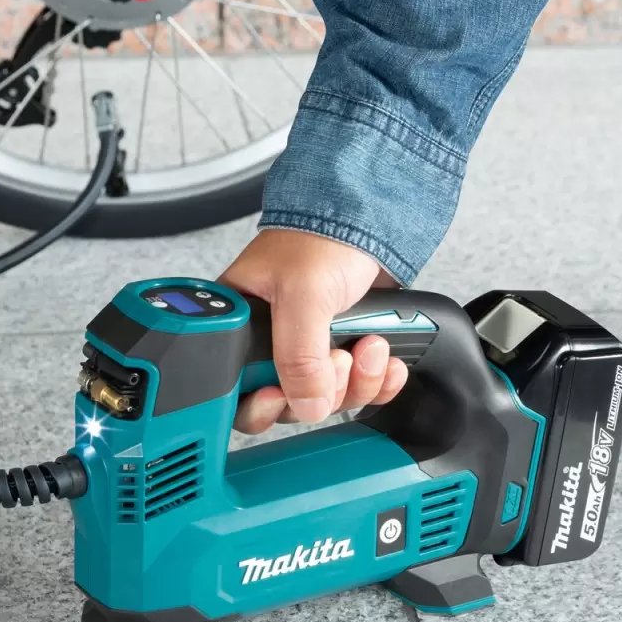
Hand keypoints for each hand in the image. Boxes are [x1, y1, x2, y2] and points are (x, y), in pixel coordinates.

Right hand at [219, 229, 408, 433]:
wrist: (371, 217)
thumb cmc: (321, 236)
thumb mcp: (303, 295)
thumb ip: (298, 355)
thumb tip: (306, 404)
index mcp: (239, 326)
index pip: (237, 390)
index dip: (262, 403)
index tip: (283, 397)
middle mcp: (269, 344)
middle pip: (288, 402)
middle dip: (323, 389)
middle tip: (337, 358)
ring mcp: (308, 350)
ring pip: (327, 398)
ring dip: (357, 381)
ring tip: (370, 345)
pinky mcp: (340, 350)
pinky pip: (357, 388)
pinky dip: (376, 380)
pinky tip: (384, 359)